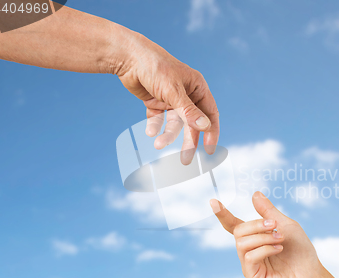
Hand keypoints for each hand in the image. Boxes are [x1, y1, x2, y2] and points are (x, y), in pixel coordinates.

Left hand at [116, 31, 218, 163]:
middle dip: (188, 141)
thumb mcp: (173, 91)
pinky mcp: (156, 102)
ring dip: (167, 134)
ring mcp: (171, 99)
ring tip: (157, 144)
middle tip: (185, 159)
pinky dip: (155, 126)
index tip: (209, 150)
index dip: (211, 132)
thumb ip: (189, 111)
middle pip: (192, 123)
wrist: (127, 57)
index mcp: (197, 87)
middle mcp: (186, 94)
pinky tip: (150, 131)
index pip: (210, 113)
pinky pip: (159, 119)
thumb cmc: (155, 67)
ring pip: (174, 123)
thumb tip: (205, 127)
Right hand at [210, 191, 325, 277]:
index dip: (223, 214)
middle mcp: (249, 252)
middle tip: (274, 226)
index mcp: (254, 239)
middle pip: (238, 232)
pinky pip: (249, 258)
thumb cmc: (300, 251)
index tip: (213, 202)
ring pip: (242, 244)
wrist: (313, 276)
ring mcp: (249, 267)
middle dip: (256, 225)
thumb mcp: (286, 225)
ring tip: (280, 239)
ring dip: (263, 237)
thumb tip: (255, 194)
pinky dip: (265, 249)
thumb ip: (269, 212)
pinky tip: (279, 249)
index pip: (233, 226)